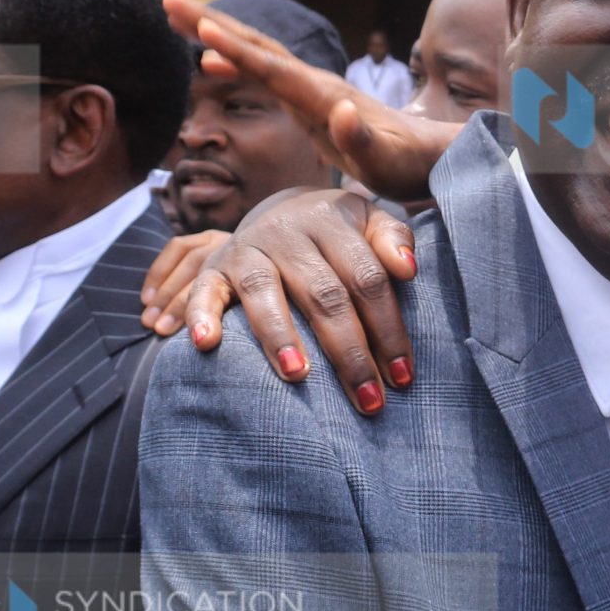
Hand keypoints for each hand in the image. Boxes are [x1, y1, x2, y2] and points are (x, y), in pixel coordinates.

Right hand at [150, 188, 419, 414]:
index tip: (403, 376)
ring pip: (264, 291)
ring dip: (280, 335)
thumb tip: (408, 268)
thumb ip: (393, 238)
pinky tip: (207, 345)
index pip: (366, 277)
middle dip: (349, 352)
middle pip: (323, 293)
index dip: (387, 328)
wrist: (279, 210)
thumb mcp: (368, 222)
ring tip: (298, 375)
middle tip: (369, 400)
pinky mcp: (213, 268)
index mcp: (331, 220)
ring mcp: (247, 249)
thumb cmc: (337, 235)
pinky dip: (201, 316)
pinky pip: (203, 291)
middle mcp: (287, 232)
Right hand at [163, 0, 455, 201]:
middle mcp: (313, 84)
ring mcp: (310, 88)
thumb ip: (363, 141)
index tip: (202, 29)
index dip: (237, 51)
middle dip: (212, 22)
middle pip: (256, 46)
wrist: (430, 155)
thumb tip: (342, 111)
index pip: (273, 70)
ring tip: (173, 13)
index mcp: (324, 98)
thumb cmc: (407, 165)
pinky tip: (207, 60)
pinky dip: (233, 59)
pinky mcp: (308, 99)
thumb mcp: (387, 163)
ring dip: (215, 32)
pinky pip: (262, 72)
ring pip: (255, 52)